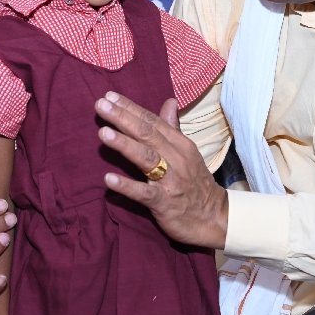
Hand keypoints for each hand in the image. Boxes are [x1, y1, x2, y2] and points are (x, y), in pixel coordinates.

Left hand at [95, 92, 228, 249]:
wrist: (214, 217)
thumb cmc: (195, 182)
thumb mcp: (187, 151)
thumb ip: (173, 127)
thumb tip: (169, 102)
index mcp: (179, 144)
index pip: (153, 121)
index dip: (131, 108)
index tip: (110, 96)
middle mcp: (175, 158)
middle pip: (147, 134)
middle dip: (123, 118)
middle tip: (101, 105)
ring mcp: (170, 180)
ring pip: (146, 158)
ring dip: (124, 145)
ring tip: (103, 133)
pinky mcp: (165, 202)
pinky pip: (144, 193)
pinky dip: (127, 186)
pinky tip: (109, 179)